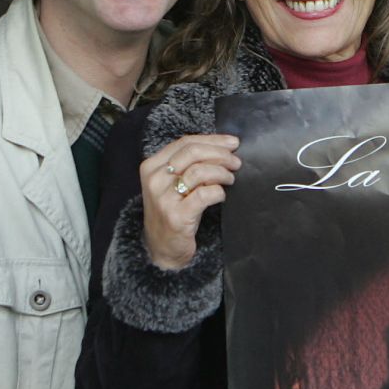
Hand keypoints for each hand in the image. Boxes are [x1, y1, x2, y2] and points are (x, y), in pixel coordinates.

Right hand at [141, 134, 240, 270]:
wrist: (163, 249)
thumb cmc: (174, 212)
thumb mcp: (173, 184)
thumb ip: (190, 164)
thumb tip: (224, 147)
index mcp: (152, 166)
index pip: (185, 142)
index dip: (212, 140)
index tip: (232, 143)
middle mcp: (155, 180)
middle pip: (193, 152)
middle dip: (220, 154)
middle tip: (236, 162)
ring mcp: (164, 198)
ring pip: (200, 171)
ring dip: (222, 173)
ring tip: (230, 179)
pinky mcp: (177, 216)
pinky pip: (205, 194)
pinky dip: (218, 192)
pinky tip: (222, 196)